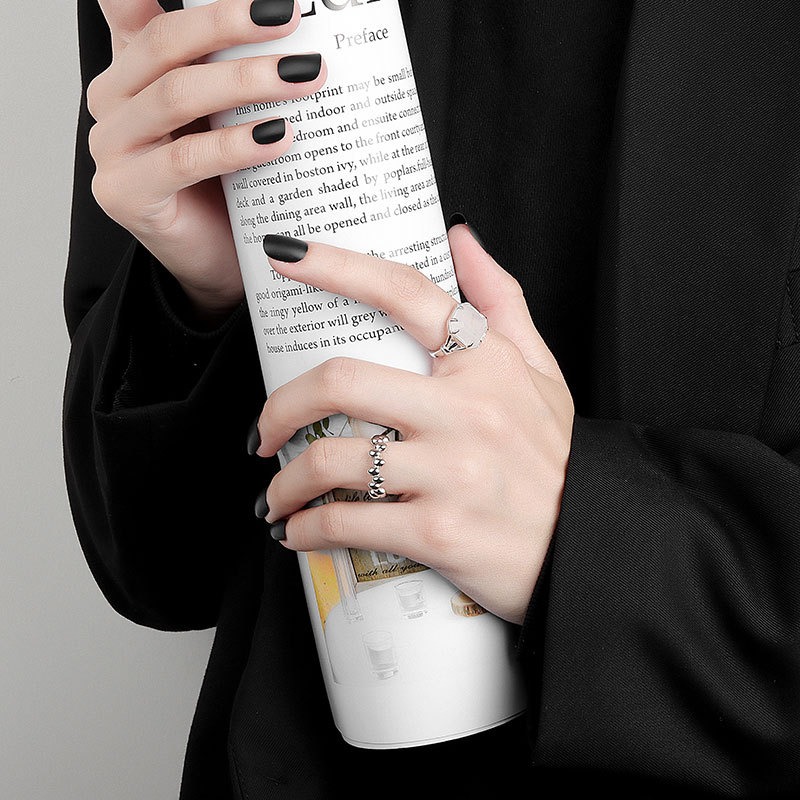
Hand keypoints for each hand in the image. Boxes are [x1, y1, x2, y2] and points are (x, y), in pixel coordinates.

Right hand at [86, 0, 326, 321]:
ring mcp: (112, 147)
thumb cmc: (229, 184)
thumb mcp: (230, 114)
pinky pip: (184, 159)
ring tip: (305, 76)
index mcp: (133, 67)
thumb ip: (234, 67)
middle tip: (293, 17)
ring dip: (246, 81)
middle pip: (167, 42)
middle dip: (233, 24)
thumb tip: (294, 27)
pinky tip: (280, 136)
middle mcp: (112, 98)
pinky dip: (235, 146)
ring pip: (176, 94)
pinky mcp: (125, 194)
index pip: (135, 7)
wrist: (217, 259)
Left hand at [252, 224, 574, 624]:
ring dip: (285, 483)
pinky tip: (297, 533)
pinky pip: (346, 524)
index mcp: (487, 362)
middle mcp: (467, 411)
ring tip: (277, 495)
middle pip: (339, 380)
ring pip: (331, 460)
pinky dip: (306, 531)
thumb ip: (500, 300)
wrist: (587, 548)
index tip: (285, 257)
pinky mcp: (437, 532)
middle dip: (280, 407)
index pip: (404, 293)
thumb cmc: (556, 459)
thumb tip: (460, 238)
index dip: (335, 265)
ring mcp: (451, 472)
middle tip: (264, 430)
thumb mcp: (542, 371)